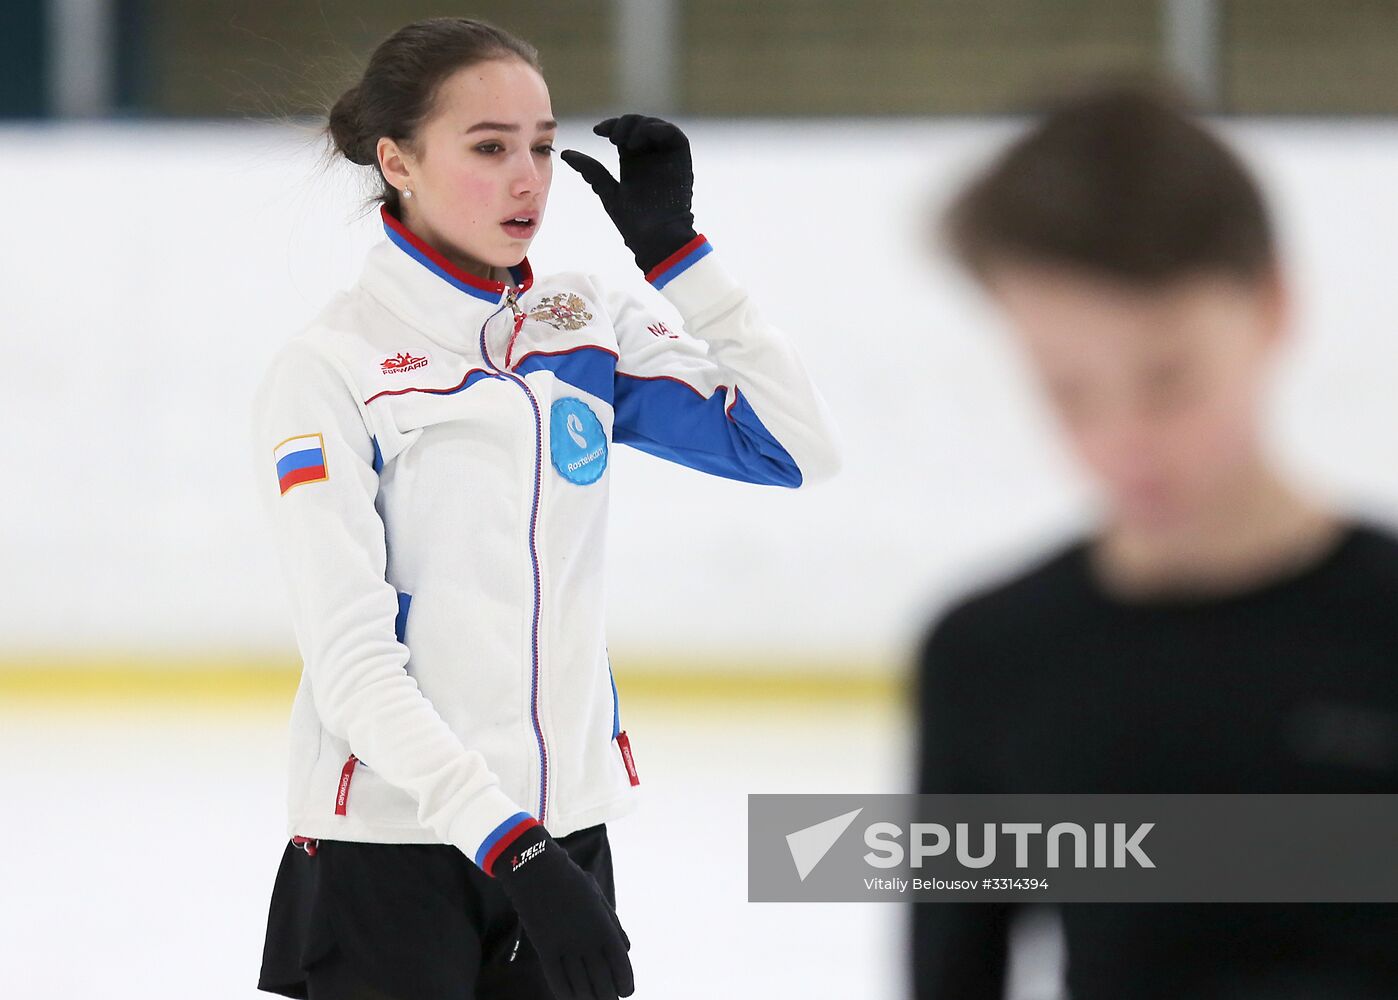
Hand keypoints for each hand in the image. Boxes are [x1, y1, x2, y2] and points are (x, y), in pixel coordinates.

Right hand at [491, 825, 633, 998]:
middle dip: (608, 997)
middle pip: (603, 983)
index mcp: (604, 927)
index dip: (626, 984)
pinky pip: (557, 981)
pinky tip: (571, 999)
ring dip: (588, 999)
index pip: (622, 966)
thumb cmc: (571, 881)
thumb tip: (626, 949)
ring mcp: (565, 946)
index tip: (626, 991)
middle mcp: (587, 940)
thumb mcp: (598, 897)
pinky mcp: (545, 949)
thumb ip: (613, 924)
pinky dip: (566, 995)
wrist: (537, 870)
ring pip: (581, 987)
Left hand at [562, 114, 697, 273]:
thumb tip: (565, 154)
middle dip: (622, 124)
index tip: (597, 131)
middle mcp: (649, 155)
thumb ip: (591, 170)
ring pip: (653, 125)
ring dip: (637, 125)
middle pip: (637, 124)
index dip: (611, 125)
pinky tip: (639, 141)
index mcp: (632, 160)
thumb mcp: (607, 190)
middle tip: (611, 137)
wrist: (654, 235)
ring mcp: (666, 155)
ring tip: (623, 141)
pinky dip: (656, 129)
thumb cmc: (632, 220)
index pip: (622, 132)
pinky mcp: (681, 158)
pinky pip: (672, 134)